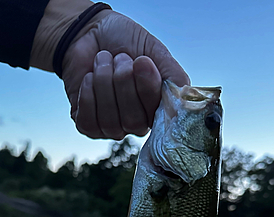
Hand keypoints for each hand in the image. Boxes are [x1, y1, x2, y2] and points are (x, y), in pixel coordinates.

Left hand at [62, 11, 189, 139]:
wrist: (88, 32)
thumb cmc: (124, 42)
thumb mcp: (155, 52)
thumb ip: (174, 76)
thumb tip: (185, 97)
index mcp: (157, 107)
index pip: (158, 114)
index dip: (148, 89)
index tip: (142, 61)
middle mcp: (137, 123)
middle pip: (133, 121)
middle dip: (123, 82)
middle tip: (120, 58)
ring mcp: (112, 128)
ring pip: (110, 121)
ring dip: (104, 83)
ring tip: (103, 62)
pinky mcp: (89, 126)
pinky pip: (90, 121)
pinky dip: (88, 94)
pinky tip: (89, 78)